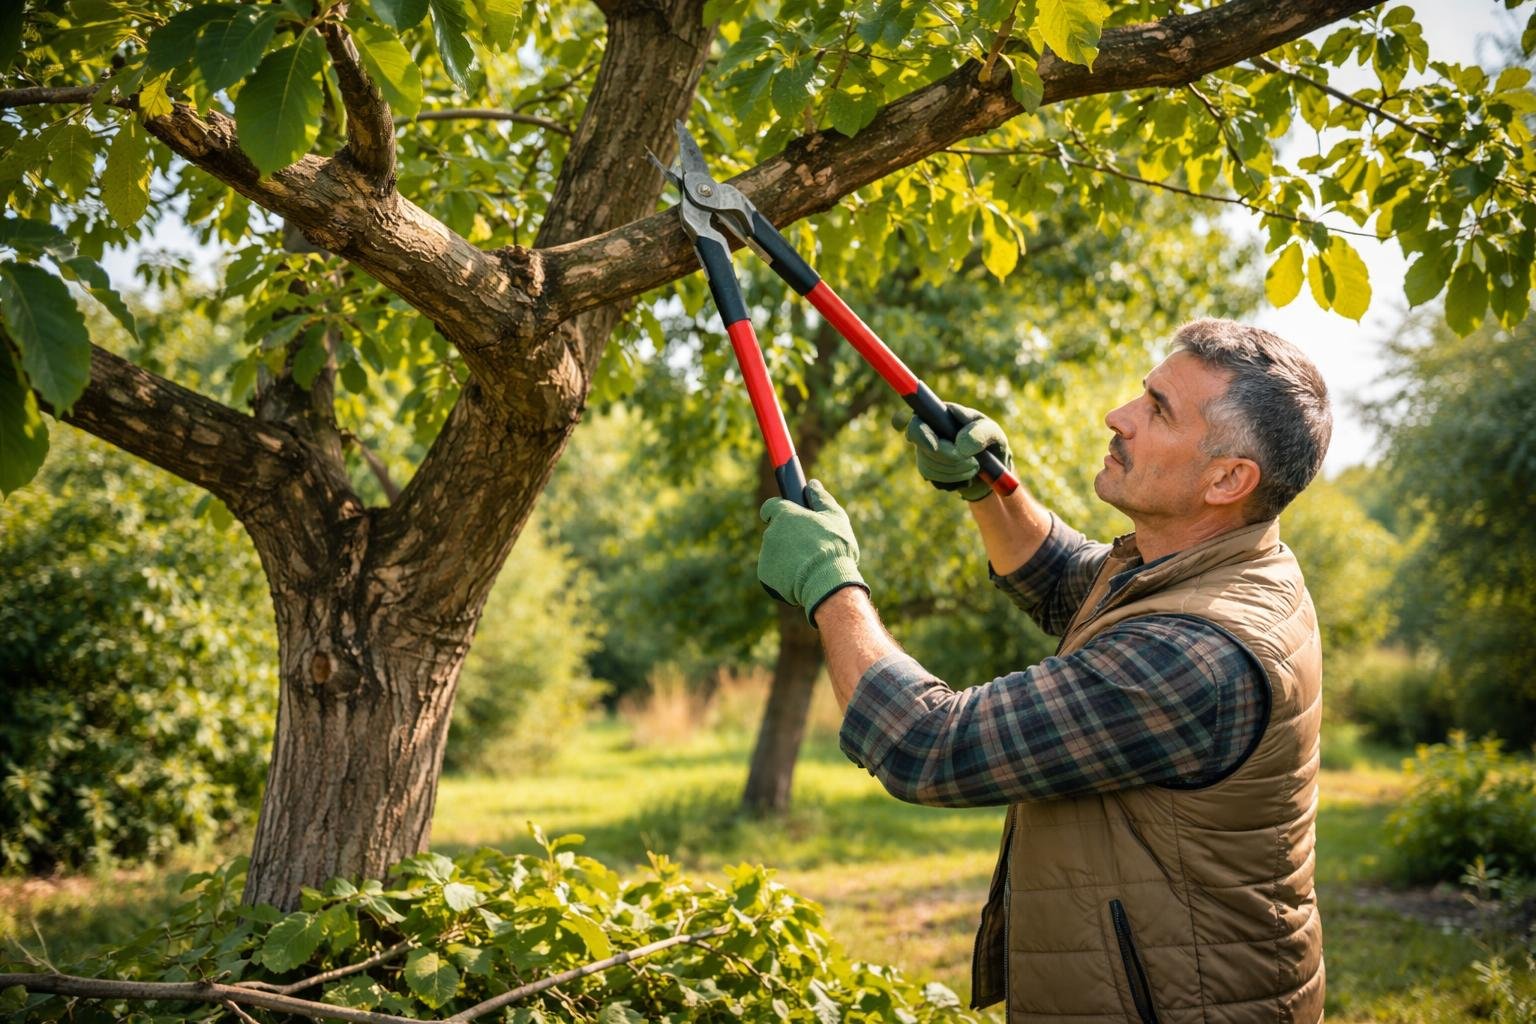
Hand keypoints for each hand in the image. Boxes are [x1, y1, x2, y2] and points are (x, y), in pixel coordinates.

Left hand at [757, 480, 867, 625]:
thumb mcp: (835, 517)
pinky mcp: (764, 574)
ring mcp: (766, 553)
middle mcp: (770, 532)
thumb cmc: (834, 547)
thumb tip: (812, 484)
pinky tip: (800, 576)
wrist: (828, 582)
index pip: (770, 506)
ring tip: (809, 564)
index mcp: (785, 514)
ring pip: (774, 551)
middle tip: (809, 545)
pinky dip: (783, 573)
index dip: (778, 510)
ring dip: (786, 555)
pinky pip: (772, 570)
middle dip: (788, 536)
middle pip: (775, 531)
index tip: (788, 515)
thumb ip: (821, 498)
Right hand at [891, 402, 1013, 501]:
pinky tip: (967, 476)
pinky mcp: (932, 472)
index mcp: (940, 417)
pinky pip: (936, 482)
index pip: (917, 423)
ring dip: (956, 472)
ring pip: (930, 469)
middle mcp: (929, 434)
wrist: (993, 470)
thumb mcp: (993, 432)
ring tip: (975, 468)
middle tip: (974, 462)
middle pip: (924, 450)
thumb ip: (980, 433)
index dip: (921, 435)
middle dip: (950, 459)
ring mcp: (927, 454)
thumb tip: (959, 446)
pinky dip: (955, 482)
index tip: (935, 447)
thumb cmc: (992, 443)